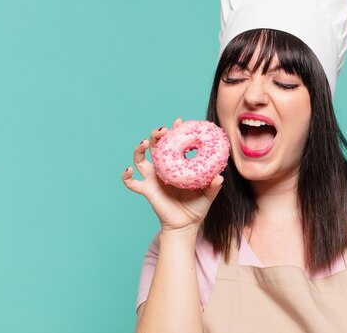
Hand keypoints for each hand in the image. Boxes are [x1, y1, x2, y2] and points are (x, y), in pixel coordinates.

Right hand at [121, 117, 223, 231]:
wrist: (186, 225)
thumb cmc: (196, 207)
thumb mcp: (208, 194)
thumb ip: (214, 186)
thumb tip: (220, 176)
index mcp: (176, 165)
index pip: (174, 144)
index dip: (175, 131)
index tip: (178, 121)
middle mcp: (163, 169)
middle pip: (155, 147)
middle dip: (156, 136)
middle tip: (162, 130)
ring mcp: (153, 178)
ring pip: (140, 159)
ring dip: (139, 149)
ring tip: (143, 143)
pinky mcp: (146, 190)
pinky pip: (132, 183)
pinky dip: (127, 176)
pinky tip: (129, 170)